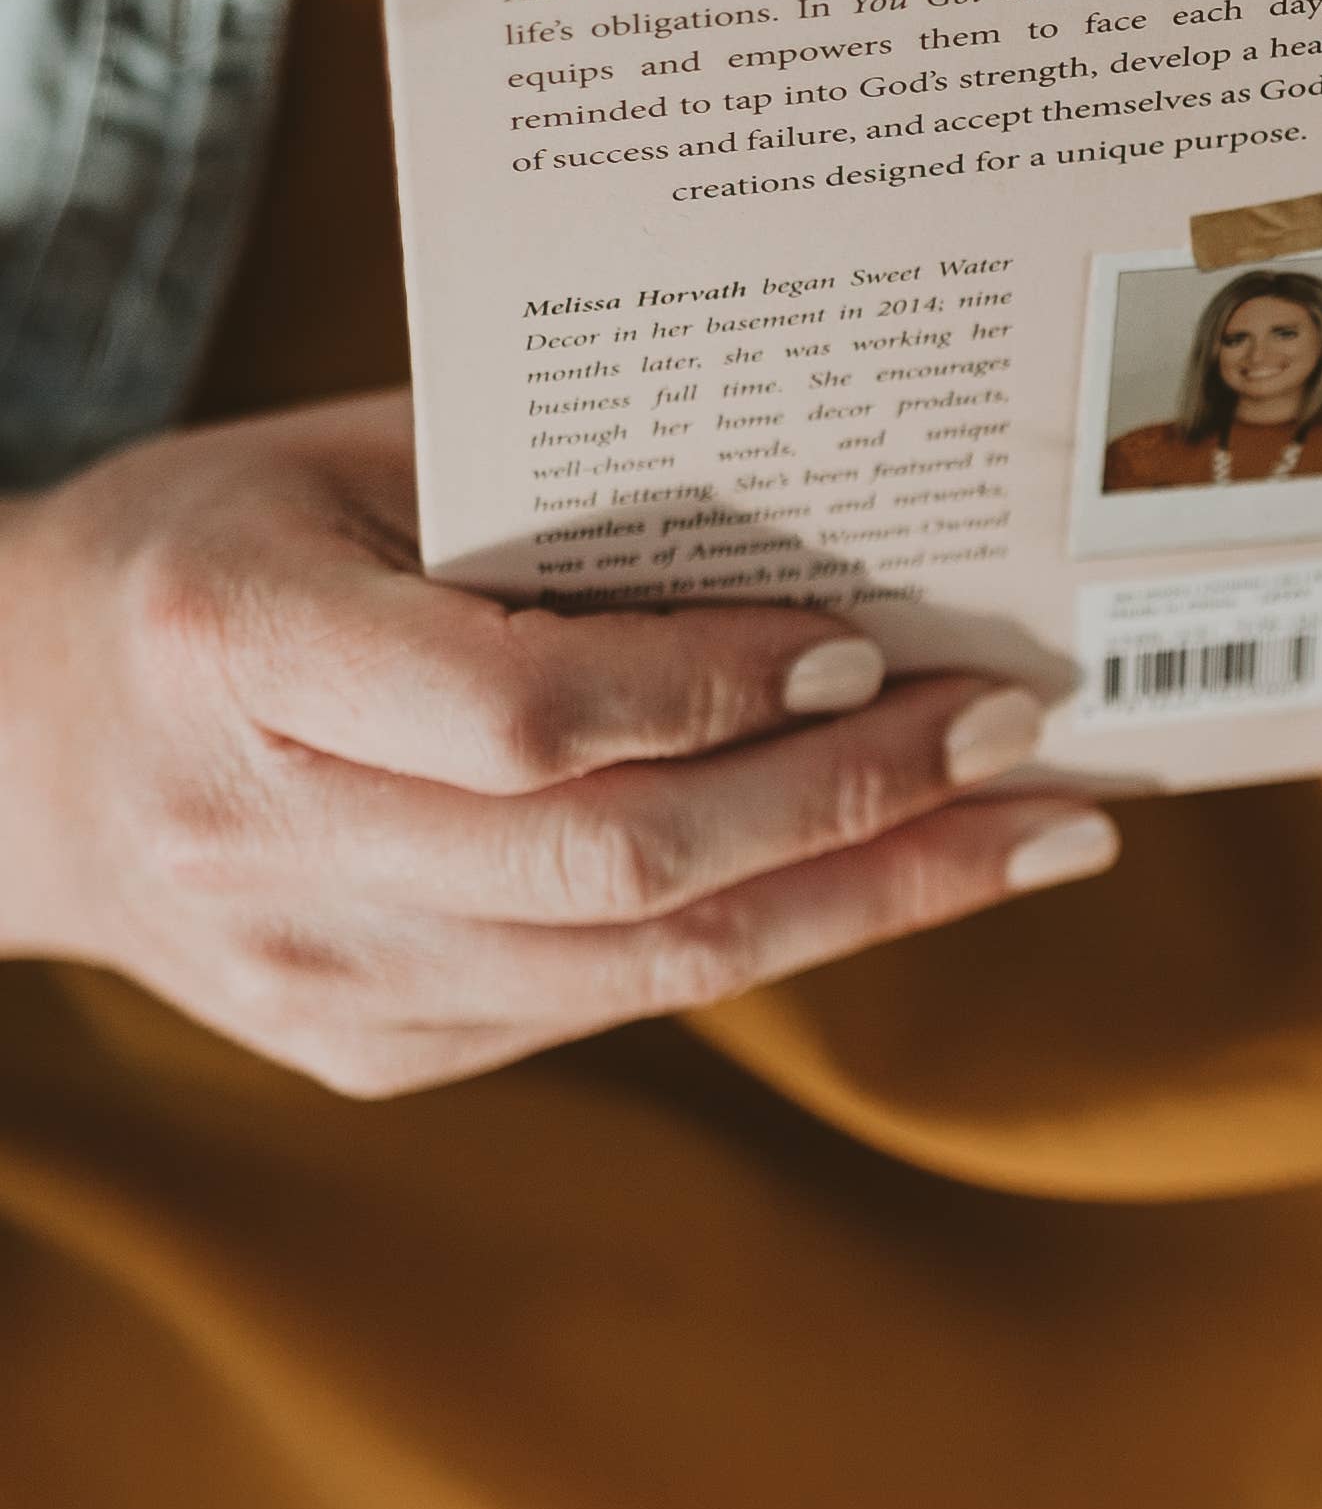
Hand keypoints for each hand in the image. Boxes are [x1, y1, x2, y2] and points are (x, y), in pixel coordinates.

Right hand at [0, 390, 1115, 1096]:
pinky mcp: (366, 1049)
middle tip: (1020, 734)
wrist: (12, 742)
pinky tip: (895, 879)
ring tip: (1032, 831)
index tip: (870, 647)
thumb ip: (549, 480)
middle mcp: (263, 838)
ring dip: (869, 900)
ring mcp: (310, 975)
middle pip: (617, 863)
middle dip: (852, 803)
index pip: (517, 710)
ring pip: (645, 969)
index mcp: (230, 646)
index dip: (711, 687)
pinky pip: (611, 1004)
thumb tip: (827, 492)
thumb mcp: (340, 458)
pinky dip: (774, 937)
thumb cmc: (214, 549)